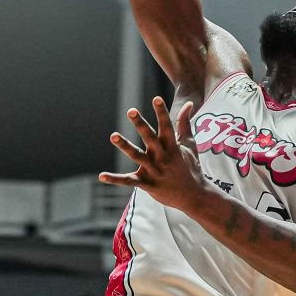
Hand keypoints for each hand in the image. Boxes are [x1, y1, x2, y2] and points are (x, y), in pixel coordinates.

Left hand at [100, 97, 212, 214]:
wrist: (193, 196)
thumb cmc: (191, 168)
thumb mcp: (189, 145)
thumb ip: (185, 123)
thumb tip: (188, 103)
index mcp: (173, 147)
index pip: (167, 127)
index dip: (162, 112)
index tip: (156, 98)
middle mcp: (163, 157)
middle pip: (151, 138)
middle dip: (141, 124)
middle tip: (131, 110)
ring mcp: (155, 171)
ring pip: (138, 156)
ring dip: (125, 146)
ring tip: (113, 135)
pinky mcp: (147, 184)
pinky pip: (129, 181)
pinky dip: (115, 179)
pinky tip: (101, 176)